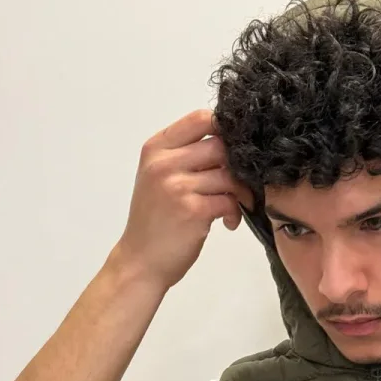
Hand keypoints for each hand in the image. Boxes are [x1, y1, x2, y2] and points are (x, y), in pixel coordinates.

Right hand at [115, 109, 254, 290]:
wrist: (140, 261)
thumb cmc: (154, 222)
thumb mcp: (159, 179)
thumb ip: (185, 157)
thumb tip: (229, 146)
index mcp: (156, 149)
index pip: (199, 119)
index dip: (225, 131)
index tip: (233, 152)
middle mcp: (164, 163)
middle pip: (219, 146)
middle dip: (236, 167)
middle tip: (238, 185)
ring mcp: (177, 186)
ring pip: (228, 175)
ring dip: (239, 193)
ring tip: (234, 208)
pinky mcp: (192, 210)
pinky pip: (229, 201)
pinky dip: (235, 212)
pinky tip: (228, 222)